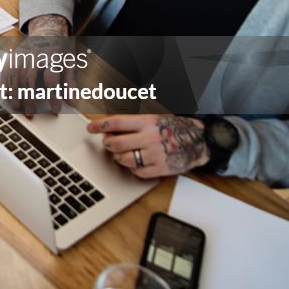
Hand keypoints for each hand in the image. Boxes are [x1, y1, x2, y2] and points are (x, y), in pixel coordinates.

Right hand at [0, 14, 72, 115]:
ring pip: (14, 74)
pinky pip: (6, 70)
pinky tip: (7, 95)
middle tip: (30, 113)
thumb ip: (70, 83)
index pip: (52, 78)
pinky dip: (5, 84)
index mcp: (53, 56)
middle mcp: (35, 54)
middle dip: (29, 97)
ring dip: (14, 93)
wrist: (47, 29)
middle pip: (29, 77)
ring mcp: (22, 54)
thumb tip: (73, 103)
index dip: (53, 96)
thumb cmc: (60, 49)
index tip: (55, 109)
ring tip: (17, 107)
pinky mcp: (13, 55)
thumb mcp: (70, 63)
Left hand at [87, 114, 208, 178]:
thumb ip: (132, 121)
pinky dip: (132, 168)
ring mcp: (156, 154)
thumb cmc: (172, 128)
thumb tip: (108, 126)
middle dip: (107, 144)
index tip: (90, 128)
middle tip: (108, 143)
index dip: (99, 125)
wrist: (198, 141)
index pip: (116, 122)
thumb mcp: (153, 117)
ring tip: (121, 153)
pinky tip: (136, 161)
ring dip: (118, 157)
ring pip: (124, 159)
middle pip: (116, 143)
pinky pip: (137, 172)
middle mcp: (150, 137)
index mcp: (147, 121)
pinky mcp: (160, 169)